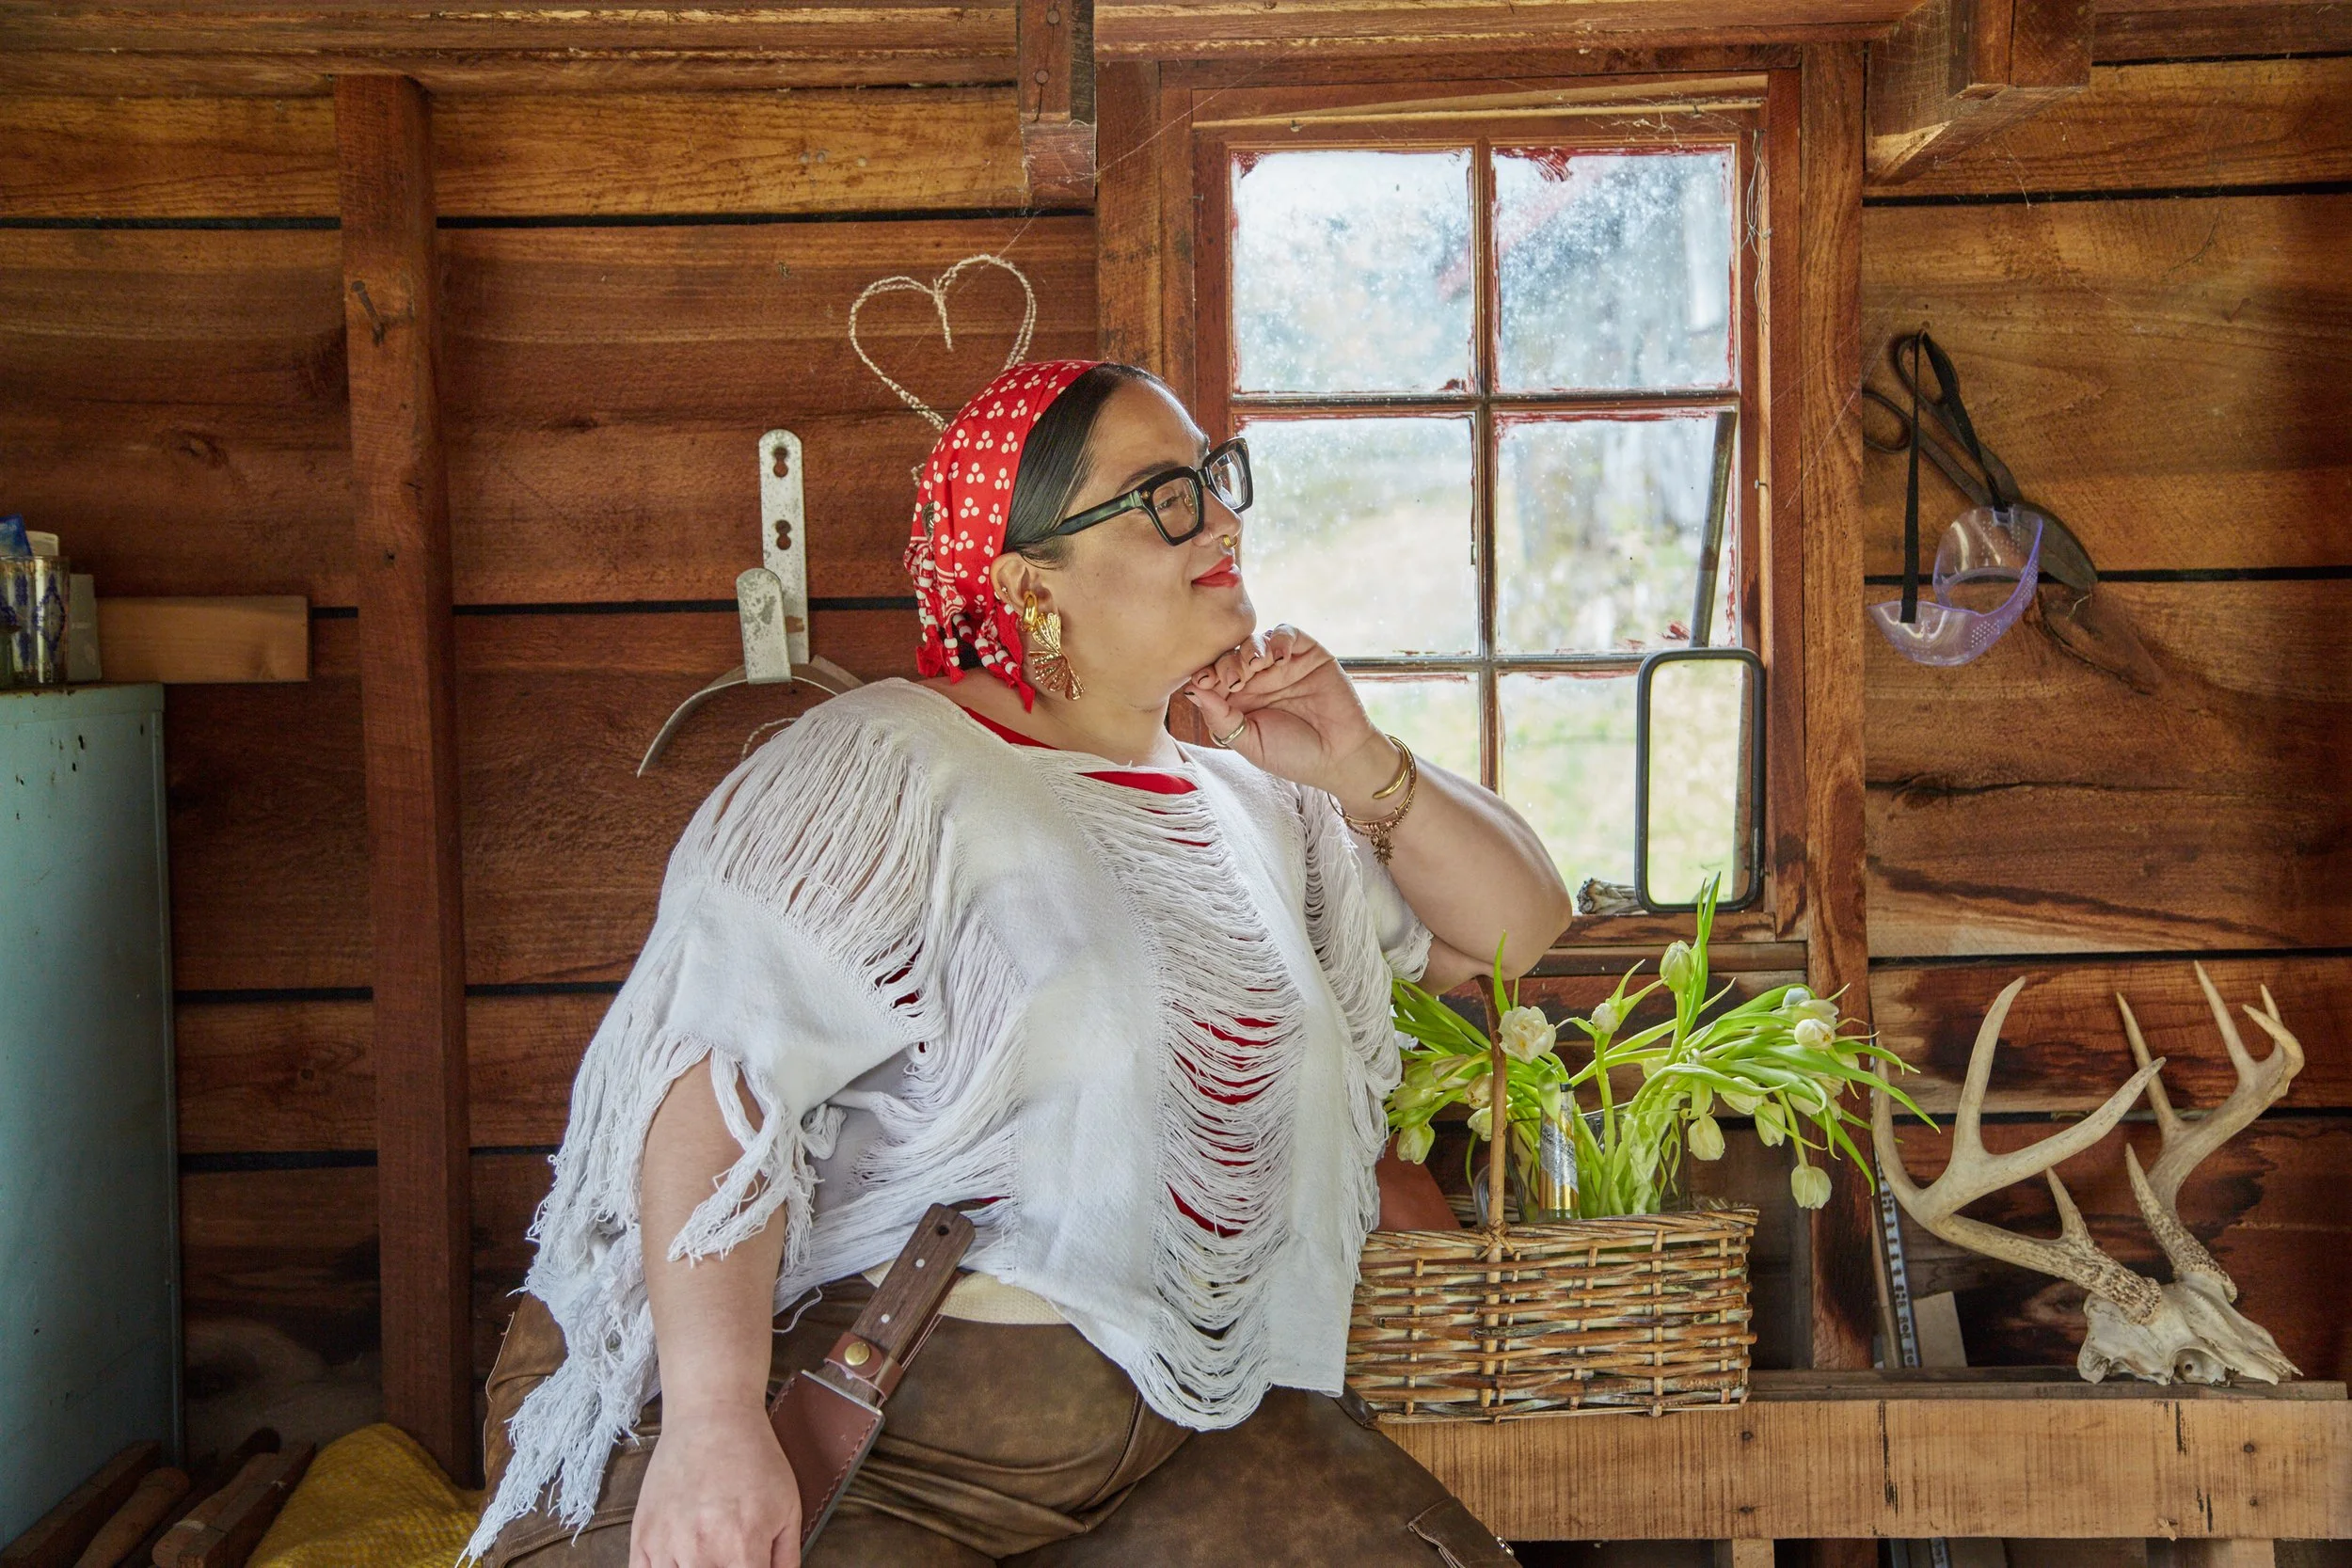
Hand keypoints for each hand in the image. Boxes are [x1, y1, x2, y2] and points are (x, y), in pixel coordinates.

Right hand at [631, 1404, 801, 1567]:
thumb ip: (786, 1560)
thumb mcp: (788, 1508)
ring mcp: (666, 1545)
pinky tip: (677, 1561)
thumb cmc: (754, 1459)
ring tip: (704, 1557)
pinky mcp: (642, 1536)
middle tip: (727, 1559)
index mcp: (742, 1548)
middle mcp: (701, 1552)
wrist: (712, 1417)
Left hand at [1184, 626, 1401, 811]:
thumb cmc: (1293, 755)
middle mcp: (1258, 678)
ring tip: (1255, 666)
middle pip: (1231, 654)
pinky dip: (1279, 638)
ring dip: (1251, 649)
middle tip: (1234, 680)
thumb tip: (1192, 690)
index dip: (1206, 673)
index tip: (1204, 681)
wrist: (1339, 757)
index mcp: (1238, 699)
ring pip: (1256, 640)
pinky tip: (1279, 657)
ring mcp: (1283, 664)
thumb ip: (1220, 717)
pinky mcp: (1308, 654)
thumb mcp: (1249, 741)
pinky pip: (1287, 633)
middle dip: (1227, 662)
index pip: (1213, 675)